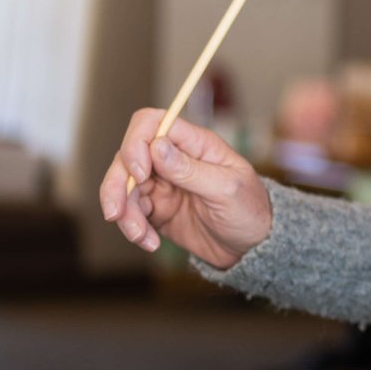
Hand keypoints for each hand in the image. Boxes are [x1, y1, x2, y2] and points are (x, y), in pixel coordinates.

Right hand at [97, 109, 273, 267]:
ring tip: (140, 236)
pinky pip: (130, 212)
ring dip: (123, 213)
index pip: (151, 123)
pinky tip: (150, 243)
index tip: (140, 173)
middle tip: (117, 213)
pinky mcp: (156, 208)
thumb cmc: (250, 210)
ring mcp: (162, 183)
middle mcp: (173, 159)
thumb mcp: (227, 189)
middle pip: (127, 156)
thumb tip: (156, 145)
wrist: (253, 246)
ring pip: (123, 187)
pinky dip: (132, 228)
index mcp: (195, 144)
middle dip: (117, 184)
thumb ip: (191, 169)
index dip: (136, 142)